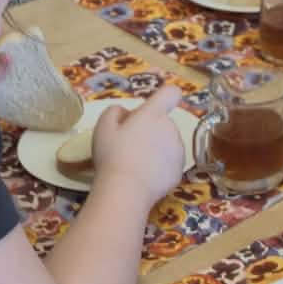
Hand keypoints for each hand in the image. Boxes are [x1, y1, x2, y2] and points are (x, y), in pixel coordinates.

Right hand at [91, 86, 189, 205]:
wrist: (126, 190)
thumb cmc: (112, 155)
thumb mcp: (103, 128)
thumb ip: (114, 112)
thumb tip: (126, 113)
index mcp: (154, 114)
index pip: (170, 93)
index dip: (163, 98)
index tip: (151, 109)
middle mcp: (171, 128)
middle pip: (163, 122)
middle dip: (150, 129)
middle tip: (129, 145)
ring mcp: (178, 150)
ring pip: (167, 143)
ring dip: (155, 149)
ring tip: (134, 164)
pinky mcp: (179, 170)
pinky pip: (169, 163)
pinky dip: (160, 167)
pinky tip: (143, 176)